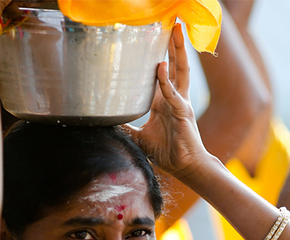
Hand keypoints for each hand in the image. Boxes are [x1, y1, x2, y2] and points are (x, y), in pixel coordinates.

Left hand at [124, 24, 209, 180]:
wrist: (185, 166)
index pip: (163, 73)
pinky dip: (165, 81)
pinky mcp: (183, 113)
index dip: (162, 55)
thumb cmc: (167, 151)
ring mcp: (180, 104)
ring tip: (176, 32)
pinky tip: (160, 66)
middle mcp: (174, 98)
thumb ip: (125, 128)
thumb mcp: (139, 137)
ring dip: (177, 52)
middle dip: (173, 45)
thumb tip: (105, 124)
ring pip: (180, 72)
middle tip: (172, 24)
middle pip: (175, 65)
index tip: (157, 38)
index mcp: (164, 101)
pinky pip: (173, 94)